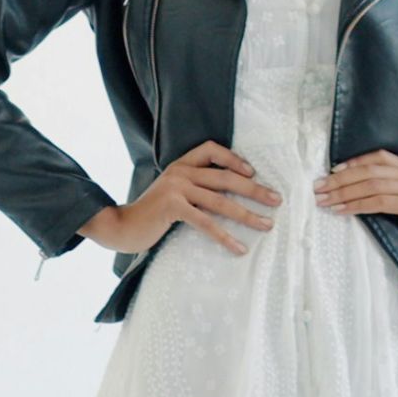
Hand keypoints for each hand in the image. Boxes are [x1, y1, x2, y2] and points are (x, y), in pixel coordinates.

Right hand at [90, 140, 282, 255]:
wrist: (121, 226)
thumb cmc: (149, 214)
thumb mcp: (171, 192)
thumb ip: (192, 188)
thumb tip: (226, 196)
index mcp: (180, 165)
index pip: (211, 149)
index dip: (234, 159)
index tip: (253, 174)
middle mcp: (179, 172)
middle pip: (225, 177)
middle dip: (254, 190)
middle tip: (276, 200)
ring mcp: (176, 188)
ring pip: (220, 200)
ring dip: (247, 214)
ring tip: (266, 225)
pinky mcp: (173, 207)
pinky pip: (206, 222)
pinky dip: (225, 236)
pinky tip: (239, 248)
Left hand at [312, 149, 397, 252]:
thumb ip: (397, 191)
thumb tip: (366, 195)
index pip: (376, 157)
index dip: (352, 162)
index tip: (330, 171)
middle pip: (367, 170)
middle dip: (338, 179)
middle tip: (317, 187)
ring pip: (370, 184)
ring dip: (342, 192)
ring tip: (323, 200)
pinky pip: (379, 201)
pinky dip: (357, 205)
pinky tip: (342, 210)